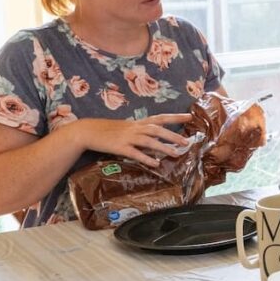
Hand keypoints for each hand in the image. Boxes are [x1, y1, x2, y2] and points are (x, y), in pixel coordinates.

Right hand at [64, 114, 192, 167]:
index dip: (176, 117)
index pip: (161, 117)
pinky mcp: (120, 148)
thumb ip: (141, 131)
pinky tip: (155, 164)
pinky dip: (146, 158)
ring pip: (149, 141)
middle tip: (187, 141)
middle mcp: (135, 128)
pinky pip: (135, 153)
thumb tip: (156, 138)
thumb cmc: (109, 130)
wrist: (88, 131)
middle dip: (173, 135)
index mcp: (138, 122)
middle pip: (158, 129)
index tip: (190, 116)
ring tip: (176, 153)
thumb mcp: (127, 127)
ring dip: (163, 147)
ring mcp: (128, 137)